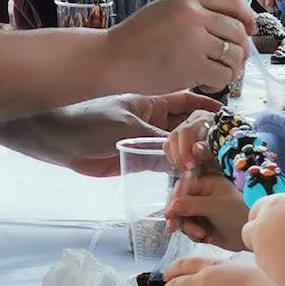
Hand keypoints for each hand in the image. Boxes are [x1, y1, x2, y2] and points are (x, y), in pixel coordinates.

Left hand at [0, 90, 220, 177]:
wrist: (52, 137)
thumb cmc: (85, 119)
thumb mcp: (126, 129)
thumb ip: (158, 145)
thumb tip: (190, 159)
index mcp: (154, 100)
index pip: (192, 102)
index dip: (212, 113)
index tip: (232, 125)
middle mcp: (155, 119)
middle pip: (190, 129)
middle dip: (208, 140)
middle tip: (229, 156)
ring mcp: (147, 141)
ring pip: (179, 150)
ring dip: (195, 160)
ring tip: (217, 173)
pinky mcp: (136, 160)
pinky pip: (163, 168)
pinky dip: (177, 176)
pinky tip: (192, 185)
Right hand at [105, 0, 253, 96]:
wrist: (112, 58)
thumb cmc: (135, 39)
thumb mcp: (165, 10)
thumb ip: (193, 12)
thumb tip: (230, 25)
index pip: (232, 0)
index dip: (247, 16)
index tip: (249, 29)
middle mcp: (194, 14)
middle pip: (237, 30)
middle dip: (240, 49)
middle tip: (232, 62)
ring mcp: (194, 39)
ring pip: (234, 54)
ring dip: (232, 68)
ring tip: (218, 74)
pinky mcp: (193, 65)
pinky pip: (224, 75)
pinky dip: (221, 82)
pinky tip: (206, 83)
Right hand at [165, 171, 248, 249]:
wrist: (251, 237)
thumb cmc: (239, 215)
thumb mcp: (215, 207)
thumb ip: (192, 205)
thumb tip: (172, 206)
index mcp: (207, 183)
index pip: (183, 187)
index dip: (174, 199)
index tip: (170, 213)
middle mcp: (202, 195)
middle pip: (179, 203)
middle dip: (178, 216)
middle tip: (173, 228)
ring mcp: (201, 210)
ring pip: (182, 217)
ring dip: (188, 228)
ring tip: (201, 234)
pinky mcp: (201, 225)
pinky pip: (188, 229)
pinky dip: (193, 234)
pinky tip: (205, 237)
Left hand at [241, 193, 284, 285]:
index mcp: (272, 206)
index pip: (256, 210)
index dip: (266, 218)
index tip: (278, 225)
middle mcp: (261, 227)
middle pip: (249, 233)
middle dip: (261, 238)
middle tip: (281, 244)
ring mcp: (262, 252)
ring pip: (260, 255)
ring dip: (272, 257)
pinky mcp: (270, 274)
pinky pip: (273, 272)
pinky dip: (282, 272)